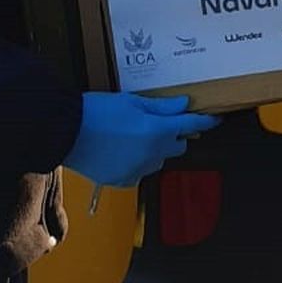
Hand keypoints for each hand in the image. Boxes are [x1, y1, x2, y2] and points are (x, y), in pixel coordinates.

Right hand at [63, 91, 218, 188]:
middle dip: (175, 135)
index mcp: (158, 131)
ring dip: (155, 150)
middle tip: (160, 124)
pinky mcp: (124, 180)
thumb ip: (161, 107)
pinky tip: (121, 151)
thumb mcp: (131, 102)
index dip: (205, 121)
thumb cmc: (97, 112)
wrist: (66, 133)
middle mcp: (153, 154)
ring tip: (134, 136)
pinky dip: (137, 162)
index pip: (191, 124)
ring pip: (159, 160)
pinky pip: (141, 171)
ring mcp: (139, 170)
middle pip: (178, 145)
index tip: (215, 119)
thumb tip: (183, 105)